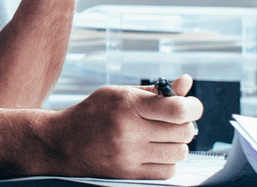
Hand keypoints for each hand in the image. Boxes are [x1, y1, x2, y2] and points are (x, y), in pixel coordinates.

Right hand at [32, 75, 202, 179]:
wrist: (62, 143)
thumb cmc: (94, 113)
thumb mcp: (120, 93)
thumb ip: (155, 91)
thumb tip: (186, 83)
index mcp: (128, 105)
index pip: (177, 109)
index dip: (193, 107)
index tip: (191, 107)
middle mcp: (129, 131)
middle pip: (183, 132)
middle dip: (184, 125)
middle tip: (174, 122)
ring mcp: (129, 155)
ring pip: (179, 153)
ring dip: (177, 145)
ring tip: (163, 138)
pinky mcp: (129, 173)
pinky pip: (168, 171)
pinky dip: (168, 162)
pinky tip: (156, 153)